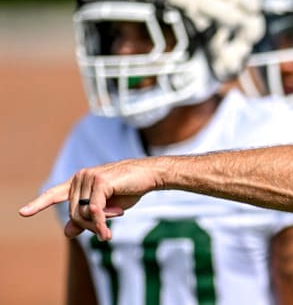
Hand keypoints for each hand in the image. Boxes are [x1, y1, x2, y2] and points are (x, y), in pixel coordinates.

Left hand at [19, 157, 165, 240]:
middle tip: (104, 231)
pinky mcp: (100, 182)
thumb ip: (87, 218)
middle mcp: (80, 177)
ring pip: (81, 214)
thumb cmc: (129, 189)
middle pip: (73, 213)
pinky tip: (107, 234)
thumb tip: (67, 232)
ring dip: (96, 227)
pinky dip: (100, 224)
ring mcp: (89, 177)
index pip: (55, 194)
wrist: (151, 175)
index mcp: (79, 182)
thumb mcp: (107, 208)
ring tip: (109, 228)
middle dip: (88, 227)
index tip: (23, 213)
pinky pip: (93, 211)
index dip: (39, 204)